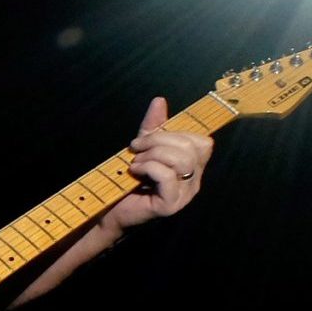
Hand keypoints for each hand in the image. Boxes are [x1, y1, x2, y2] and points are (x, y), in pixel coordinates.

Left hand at [110, 96, 212, 232]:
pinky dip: (147, 167)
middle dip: (158, 141)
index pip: (202, 142)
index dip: (176, 134)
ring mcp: (184, 195)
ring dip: (152, 154)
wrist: (109, 209)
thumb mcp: (142, 148)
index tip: (148, 138)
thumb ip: (153, 126)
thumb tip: (159, 100)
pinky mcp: (170, 205)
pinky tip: (134, 171)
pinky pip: (167, 175)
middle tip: (136, 148)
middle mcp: (194, 181)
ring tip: (136, 162)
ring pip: (180, 160)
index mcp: (193, 167)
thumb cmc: (128, 179)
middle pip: (190, 147)